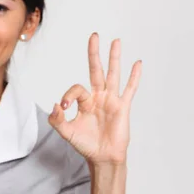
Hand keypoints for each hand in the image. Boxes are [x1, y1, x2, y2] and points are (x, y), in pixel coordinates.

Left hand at [48, 33, 141, 165]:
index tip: (64, 107)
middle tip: (94, 36)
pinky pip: (130, 89)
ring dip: (115, 58)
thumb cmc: (85, 145)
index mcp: (84, 101)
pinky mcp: (123, 107)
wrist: (102, 157)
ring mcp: (111, 100)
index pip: (76, 89)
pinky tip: (137, 64)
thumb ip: (57, 120)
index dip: (68, 95)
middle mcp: (98, 97)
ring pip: (113, 74)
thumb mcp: (66, 132)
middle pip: (96, 70)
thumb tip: (56, 104)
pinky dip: (134, 77)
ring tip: (116, 41)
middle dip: (94, 54)